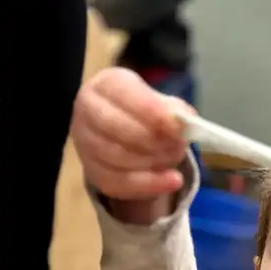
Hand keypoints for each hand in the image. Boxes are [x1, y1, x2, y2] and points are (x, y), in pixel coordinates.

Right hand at [72, 66, 192, 200]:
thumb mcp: (159, 102)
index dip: (151, 113)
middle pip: (116, 128)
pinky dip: (149, 184)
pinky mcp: (92, 172)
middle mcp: (88, 110)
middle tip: (179, 146)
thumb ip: (173, 110)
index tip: (176, 128)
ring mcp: (85, 143)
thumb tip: (185, 120)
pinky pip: (119, 183)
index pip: (124, 95)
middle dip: (153, 140)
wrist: (120, 132)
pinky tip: (170, 182)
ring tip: (174, 159)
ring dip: (153, 162)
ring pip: (117, 158)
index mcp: (107, 85)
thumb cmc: (142, 112)